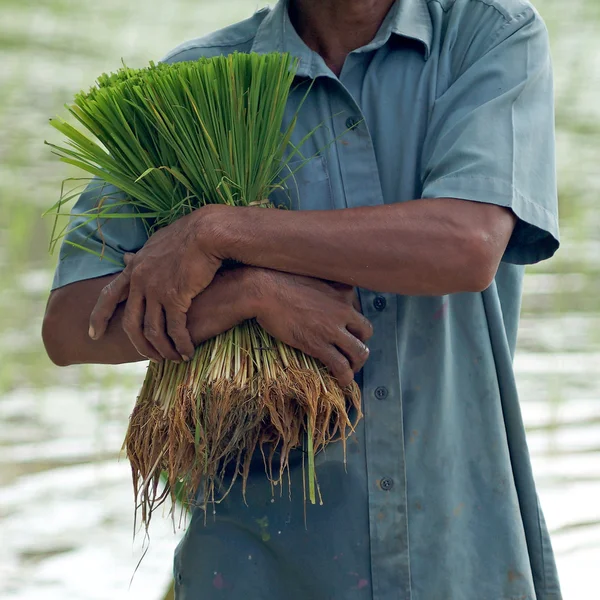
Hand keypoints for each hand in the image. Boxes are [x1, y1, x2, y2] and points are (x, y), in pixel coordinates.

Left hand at [88, 210, 220, 361]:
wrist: (207, 232)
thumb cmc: (188, 235)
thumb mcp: (156, 244)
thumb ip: (141, 257)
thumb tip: (126, 258)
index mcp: (135, 268)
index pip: (109, 295)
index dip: (99, 316)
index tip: (93, 334)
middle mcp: (140, 281)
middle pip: (131, 322)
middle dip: (139, 344)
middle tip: (150, 357)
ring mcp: (156, 290)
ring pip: (152, 330)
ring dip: (163, 348)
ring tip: (173, 358)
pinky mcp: (175, 297)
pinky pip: (174, 329)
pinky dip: (181, 344)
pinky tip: (187, 352)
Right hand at [249, 269, 372, 386]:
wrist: (265, 291)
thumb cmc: (282, 281)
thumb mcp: (313, 276)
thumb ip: (326, 285)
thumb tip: (325, 293)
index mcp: (342, 293)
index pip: (360, 311)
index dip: (354, 325)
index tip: (346, 332)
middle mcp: (343, 310)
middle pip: (366, 332)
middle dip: (360, 343)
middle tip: (350, 352)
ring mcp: (332, 329)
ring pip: (359, 352)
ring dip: (357, 363)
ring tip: (350, 369)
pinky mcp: (318, 344)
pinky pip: (341, 365)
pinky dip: (345, 377)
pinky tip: (342, 381)